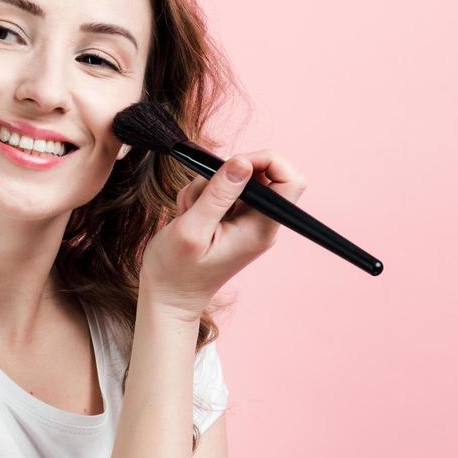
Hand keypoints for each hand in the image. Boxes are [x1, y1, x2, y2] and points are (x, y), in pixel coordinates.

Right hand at [139, 151, 307, 319]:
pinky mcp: (232, 219)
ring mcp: (247, 222)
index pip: (290, 180)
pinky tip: (188, 215)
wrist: (168, 296)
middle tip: (201, 195)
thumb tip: (242, 162)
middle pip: (262, 174)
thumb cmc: (175, 271)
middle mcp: (260, 224)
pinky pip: (223, 191)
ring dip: (207, 186)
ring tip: (189, 212)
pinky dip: (202, 194)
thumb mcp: (191, 230)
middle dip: (226, 174)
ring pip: (237, 179)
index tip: (233, 164)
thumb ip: (217, 195)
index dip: (266, 161)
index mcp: (259, 229)